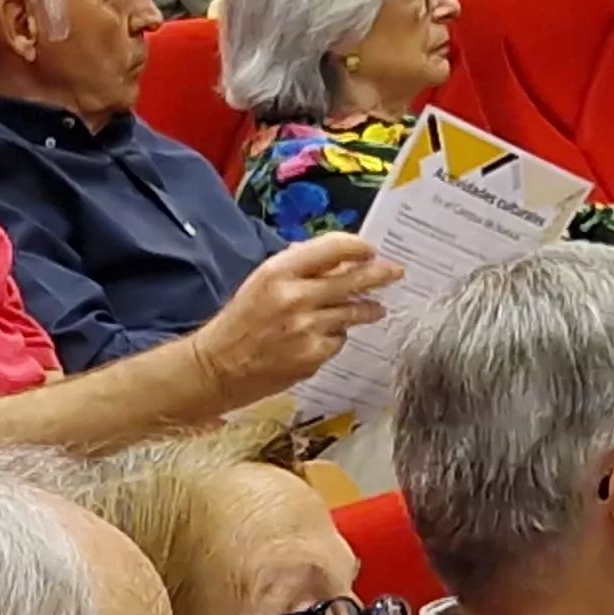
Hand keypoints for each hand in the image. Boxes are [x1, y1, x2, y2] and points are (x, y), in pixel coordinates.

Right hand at [184, 234, 401, 406]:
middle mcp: (296, 297)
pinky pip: (338, 340)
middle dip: (380, 274)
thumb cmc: (239, 322)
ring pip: (353, 312)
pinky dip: (335, 337)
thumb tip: (337, 260)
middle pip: (354, 279)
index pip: (334, 248)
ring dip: (368, 309)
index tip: (370, 250)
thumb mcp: (262, 282)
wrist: (218, 367)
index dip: (359, 247)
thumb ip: (298, 268)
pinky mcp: (313, 356)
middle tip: (395, 272)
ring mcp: (307, 329)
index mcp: (279, 272)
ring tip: (375, 308)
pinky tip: (322, 338)